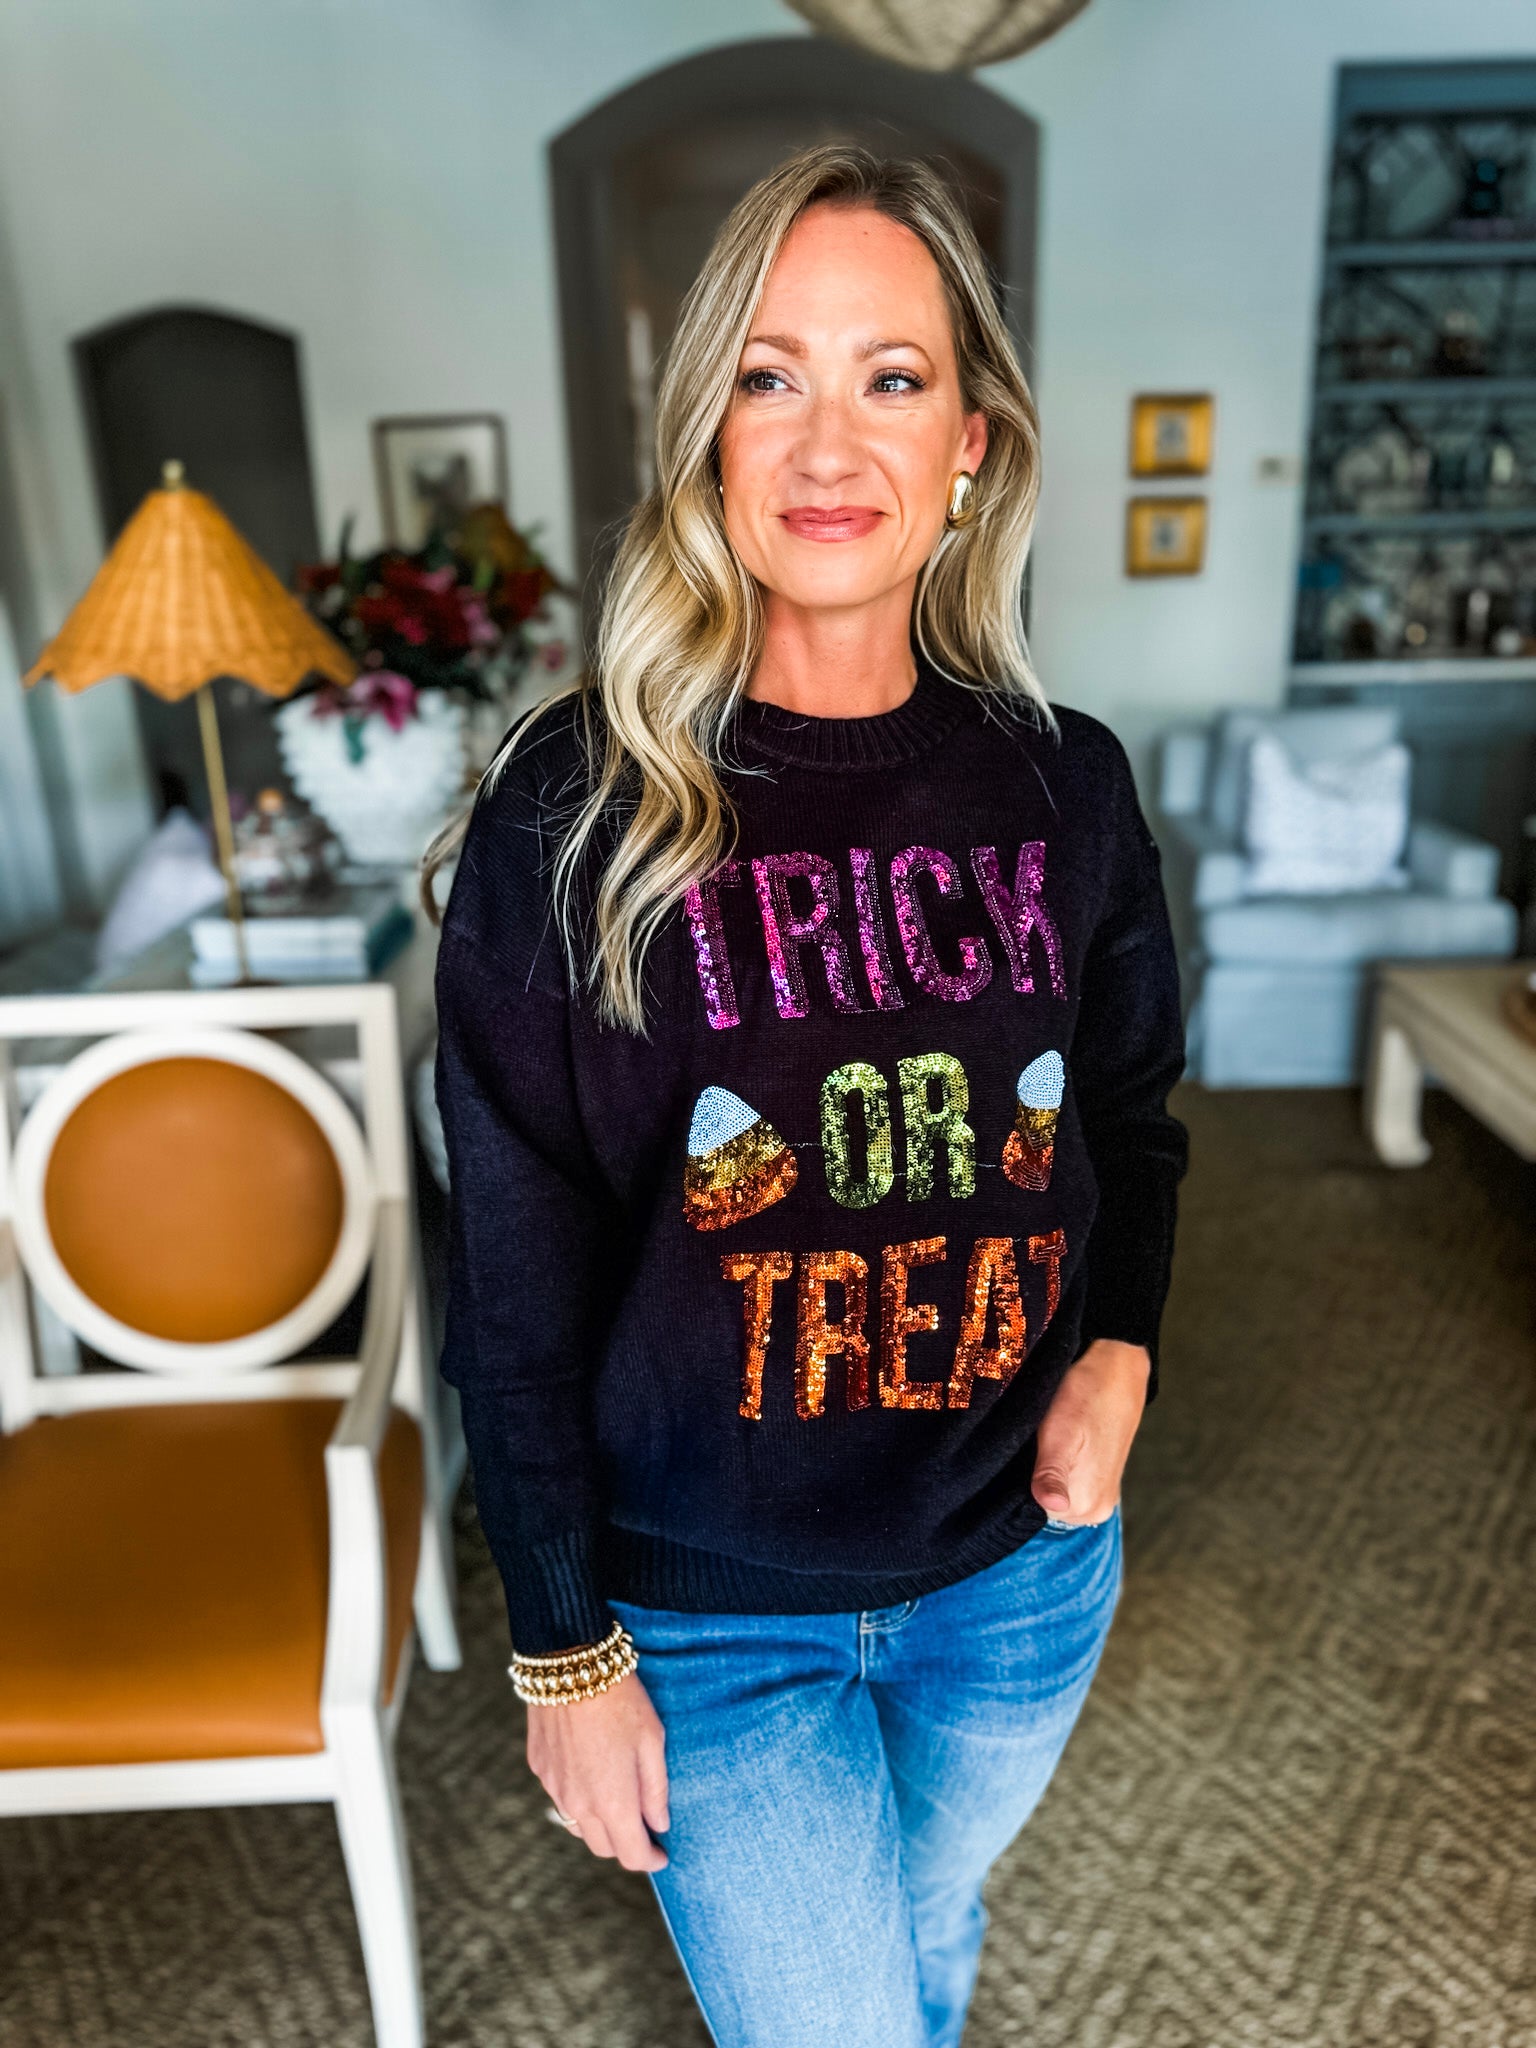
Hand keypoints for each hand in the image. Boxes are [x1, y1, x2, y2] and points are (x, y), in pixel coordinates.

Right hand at [525, 1670, 669, 1871]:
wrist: (571, 1664)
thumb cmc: (621, 1701)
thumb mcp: (653, 1742)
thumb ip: (656, 1790)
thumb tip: (659, 1824)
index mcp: (612, 1803)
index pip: (631, 1855)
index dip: (650, 1860)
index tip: (662, 1854)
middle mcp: (579, 1805)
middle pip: (603, 1847)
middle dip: (625, 1843)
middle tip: (643, 1825)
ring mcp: (554, 1788)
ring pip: (578, 1826)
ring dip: (599, 1823)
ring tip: (618, 1800)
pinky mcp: (539, 1768)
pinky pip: (561, 1797)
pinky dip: (578, 1797)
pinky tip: (591, 1772)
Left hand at [1032, 1337, 1150, 1524]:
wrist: (1116, 1370)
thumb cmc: (1085, 1396)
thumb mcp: (1060, 1434)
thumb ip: (1052, 1475)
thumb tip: (1052, 1507)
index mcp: (1086, 1506)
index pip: (1030, 1511)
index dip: (1018, 1482)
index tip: (1022, 1454)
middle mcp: (1096, 1511)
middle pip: (1042, 1505)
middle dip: (1030, 1477)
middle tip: (1034, 1443)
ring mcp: (1102, 1497)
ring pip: (1053, 1493)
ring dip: (1042, 1470)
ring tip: (1047, 1440)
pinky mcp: (1101, 1482)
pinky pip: (1067, 1484)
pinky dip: (1056, 1467)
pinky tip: (1057, 1443)